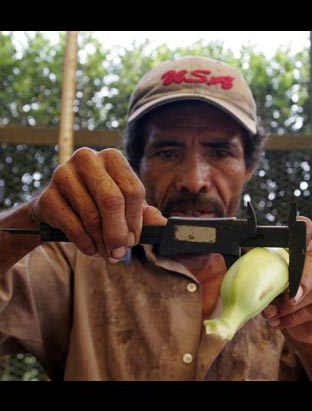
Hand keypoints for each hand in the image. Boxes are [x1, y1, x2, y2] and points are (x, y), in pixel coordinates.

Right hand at [29, 148, 165, 261]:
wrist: (56, 205)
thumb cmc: (97, 202)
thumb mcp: (124, 205)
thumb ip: (145, 214)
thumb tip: (166, 226)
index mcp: (112, 157)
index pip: (133, 189)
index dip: (136, 219)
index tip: (134, 239)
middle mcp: (87, 159)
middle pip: (112, 201)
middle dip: (119, 233)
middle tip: (120, 253)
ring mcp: (63, 174)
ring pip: (92, 217)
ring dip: (102, 242)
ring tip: (106, 253)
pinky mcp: (47, 196)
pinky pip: (73, 227)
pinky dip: (86, 244)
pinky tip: (91, 249)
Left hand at [262, 216, 311, 344]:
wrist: (303, 327)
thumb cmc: (283, 297)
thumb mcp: (268, 279)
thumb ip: (258, 265)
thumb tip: (229, 250)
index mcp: (306, 246)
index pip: (306, 230)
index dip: (301, 228)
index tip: (294, 226)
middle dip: (300, 278)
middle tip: (287, 296)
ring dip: (291, 305)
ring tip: (271, 314)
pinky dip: (295, 317)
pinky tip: (279, 321)